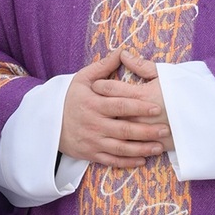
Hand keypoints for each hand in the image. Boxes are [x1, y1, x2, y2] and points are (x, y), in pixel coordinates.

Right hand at [59, 51, 168, 166]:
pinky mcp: (90, 154)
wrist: (48, 123)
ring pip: (121, 148)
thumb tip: (122, 52)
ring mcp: (92, 140)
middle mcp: (94, 123)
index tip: (157, 108)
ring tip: (159, 147)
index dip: (139, 107)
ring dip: (141, 149)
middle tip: (166, 130)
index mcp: (93, 103)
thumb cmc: (70, 98)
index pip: (120, 106)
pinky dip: (127, 162)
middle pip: (124, 129)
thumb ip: (103, 67)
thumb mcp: (82, 79)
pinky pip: (111, 160)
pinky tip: (142, 160)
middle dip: (147, 131)